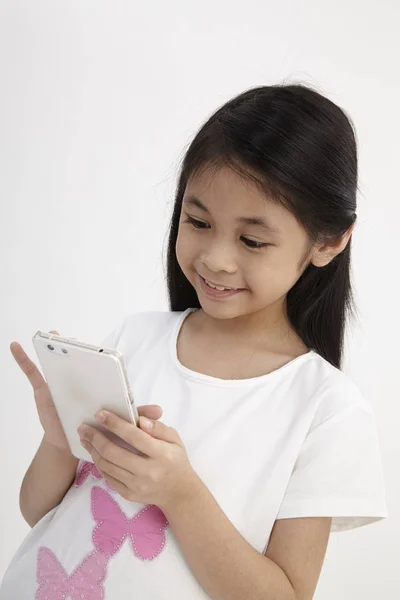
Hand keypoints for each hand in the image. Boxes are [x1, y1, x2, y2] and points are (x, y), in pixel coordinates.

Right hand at [11, 331, 163, 452]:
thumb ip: (136, 415)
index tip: (101, 352)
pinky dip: (22, 359)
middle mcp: (80, 379)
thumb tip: (160, 412)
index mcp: (97, 383)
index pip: (98, 365)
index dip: (99, 357)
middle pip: (78, 361)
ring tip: (49, 335)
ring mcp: (61, 384)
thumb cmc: (101, 430)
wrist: (79, 445)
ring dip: (51, 346)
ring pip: (55, 363)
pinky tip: (16, 346)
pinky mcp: (44, 391)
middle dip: (76, 348)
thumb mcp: (120, 422)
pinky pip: (32, 372)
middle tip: (74, 339)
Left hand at [78, 410, 198, 509]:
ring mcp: (136, 485)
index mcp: (160, 454)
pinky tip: (95, 453)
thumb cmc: (176, 460)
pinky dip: (99, 464)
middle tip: (83, 427)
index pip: (134, 436)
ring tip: (85, 438)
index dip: (115, 424)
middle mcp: (147, 471)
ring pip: (107, 466)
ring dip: (93, 450)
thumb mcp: (174, 439)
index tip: (100, 414)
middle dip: (95, 437)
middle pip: (114, 452)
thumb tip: (140, 420)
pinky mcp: (128, 494)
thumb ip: (158, 428)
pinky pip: (108, 478)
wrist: (178, 492)